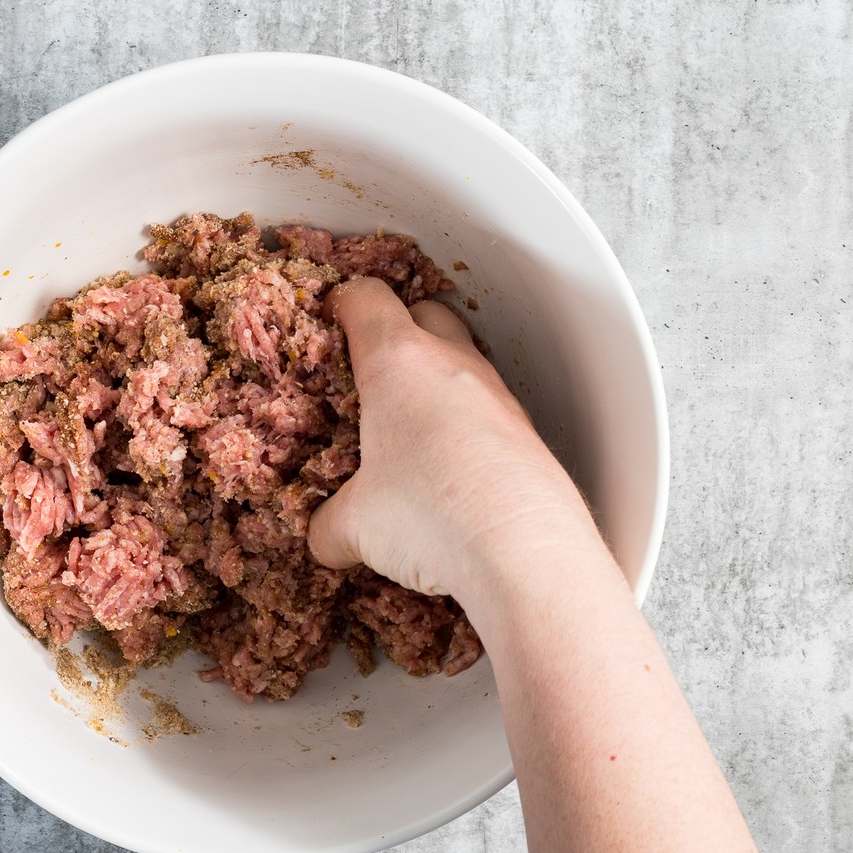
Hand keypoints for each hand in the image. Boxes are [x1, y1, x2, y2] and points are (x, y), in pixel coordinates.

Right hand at [307, 277, 613, 612]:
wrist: (525, 554)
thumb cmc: (432, 516)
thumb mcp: (354, 526)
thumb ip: (329, 523)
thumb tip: (325, 537)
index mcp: (397, 363)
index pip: (366, 298)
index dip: (342, 304)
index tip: (329, 321)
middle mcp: (452, 365)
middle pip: (425, 313)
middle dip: (397, 330)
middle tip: (368, 374)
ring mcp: (497, 397)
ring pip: (462, 362)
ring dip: (435, 382)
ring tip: (409, 432)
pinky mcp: (527, 435)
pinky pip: (488, 411)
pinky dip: (466, 426)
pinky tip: (451, 472)